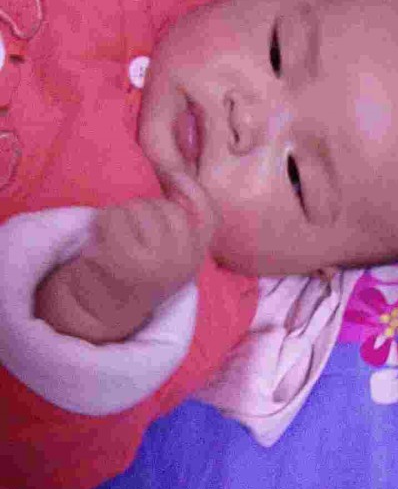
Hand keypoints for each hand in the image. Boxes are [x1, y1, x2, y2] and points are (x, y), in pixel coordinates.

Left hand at [35, 192, 214, 343]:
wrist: (102, 313)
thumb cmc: (135, 273)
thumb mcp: (168, 252)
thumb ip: (178, 223)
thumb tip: (176, 175)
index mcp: (196, 258)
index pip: (208, 215)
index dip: (192, 189)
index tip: (172, 176)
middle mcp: (183, 261)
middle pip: (164, 207)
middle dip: (141, 209)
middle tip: (127, 231)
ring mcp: (156, 262)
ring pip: (137, 208)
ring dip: (119, 215)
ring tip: (112, 238)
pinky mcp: (126, 261)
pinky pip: (113, 217)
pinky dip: (101, 222)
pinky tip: (99, 240)